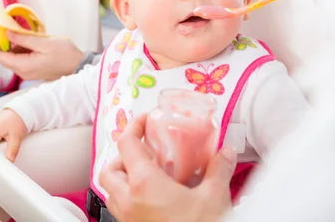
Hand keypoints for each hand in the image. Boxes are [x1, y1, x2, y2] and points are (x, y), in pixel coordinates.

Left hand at [0, 31, 83, 80]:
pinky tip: (30, 40)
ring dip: (15, 44)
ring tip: (24, 32)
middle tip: (5, 27)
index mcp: (23, 66)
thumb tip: (6, 33)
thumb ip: (23, 38)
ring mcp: (28, 72)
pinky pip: (21, 59)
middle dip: (2, 42)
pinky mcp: (33, 70)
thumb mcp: (43, 42)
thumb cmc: (64, 54)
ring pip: (13, 57)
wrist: (79, 65)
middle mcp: (23, 72)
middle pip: (5, 57)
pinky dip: (22, 48)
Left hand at [99, 114, 235, 221]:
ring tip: (146, 173)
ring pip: (111, 191)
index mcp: (144, 185)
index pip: (126, 144)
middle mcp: (128, 202)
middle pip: (109, 168)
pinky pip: (121, 209)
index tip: (146, 121)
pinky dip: (129, 197)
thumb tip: (226, 154)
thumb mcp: (214, 198)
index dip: (134, 126)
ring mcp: (128, 220)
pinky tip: (153, 198)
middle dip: (122, 156)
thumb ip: (219, 170)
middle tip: (143, 151)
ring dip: (123, 177)